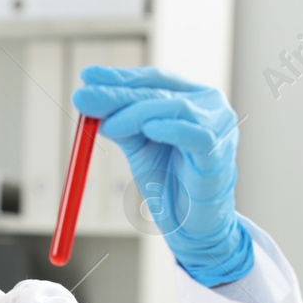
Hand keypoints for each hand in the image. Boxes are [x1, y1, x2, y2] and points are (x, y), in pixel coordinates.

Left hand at [70, 66, 252, 285]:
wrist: (192, 225)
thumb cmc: (170, 182)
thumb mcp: (139, 146)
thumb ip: (119, 122)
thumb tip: (86, 99)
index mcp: (193, 98)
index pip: (154, 79)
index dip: (120, 78)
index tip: (87, 77)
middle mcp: (210, 105)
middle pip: (159, 91)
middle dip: (118, 94)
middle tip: (83, 98)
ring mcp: (219, 126)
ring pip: (173, 108)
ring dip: (135, 114)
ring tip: (108, 126)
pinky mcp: (218, 152)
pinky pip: (194, 135)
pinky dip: (170, 129)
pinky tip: (149, 129)